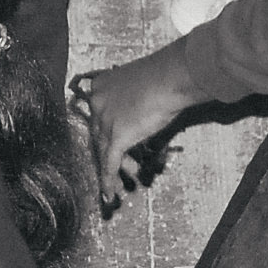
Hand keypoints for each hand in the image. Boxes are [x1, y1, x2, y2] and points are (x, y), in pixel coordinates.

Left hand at [71, 48, 205, 209]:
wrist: (171, 76)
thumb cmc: (165, 74)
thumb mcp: (143, 82)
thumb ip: (134, 97)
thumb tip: (143, 110)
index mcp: (101, 86)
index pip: (98, 112)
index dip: (106, 129)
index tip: (113, 137)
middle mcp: (97, 103)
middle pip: (98, 133)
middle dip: (111, 150)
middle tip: (122, 162)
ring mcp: (105, 120)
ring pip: (103, 150)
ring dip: (113, 168)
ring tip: (120, 182)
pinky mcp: (116, 137)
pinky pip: (109, 163)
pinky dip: (108, 180)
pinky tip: (109, 194)